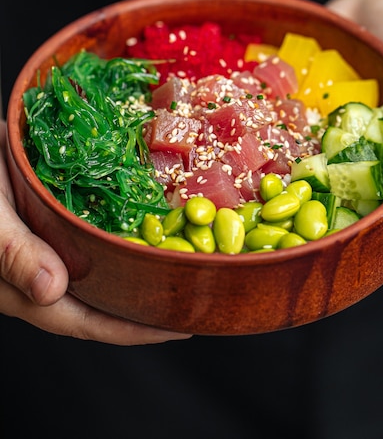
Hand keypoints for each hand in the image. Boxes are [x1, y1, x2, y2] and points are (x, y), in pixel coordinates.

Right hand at [0, 120, 190, 343]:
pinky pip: (98, 238)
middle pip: (104, 300)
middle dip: (149, 305)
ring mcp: (54, 246)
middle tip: (196, 297)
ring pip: (104, 270)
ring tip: (184, 266)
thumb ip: (11, 252)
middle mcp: (44, 272)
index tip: (178, 326)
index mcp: (23, 287)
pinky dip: (127, 238)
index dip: (133, 329)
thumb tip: (50, 289)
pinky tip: (152, 230)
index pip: (86, 321)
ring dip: (142, 271)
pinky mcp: (60, 221)